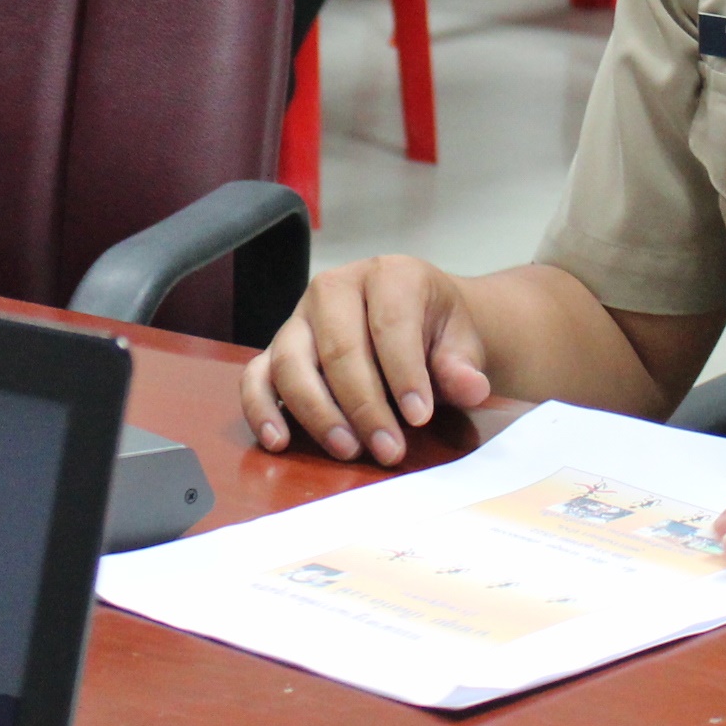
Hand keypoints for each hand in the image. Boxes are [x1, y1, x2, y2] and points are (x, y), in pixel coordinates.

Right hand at [239, 255, 494, 465]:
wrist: (419, 324)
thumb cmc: (437, 333)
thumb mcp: (461, 342)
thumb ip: (462, 365)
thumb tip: (469, 387)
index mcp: (388, 275)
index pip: (389, 324)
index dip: (404, 373)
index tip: (420, 418)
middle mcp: (333, 288)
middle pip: (338, 348)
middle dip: (363, 404)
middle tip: (388, 449)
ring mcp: (299, 319)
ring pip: (291, 362)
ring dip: (317, 412)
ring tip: (347, 450)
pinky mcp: (277, 349)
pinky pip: (255, 376)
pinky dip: (260, 409)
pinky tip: (278, 441)